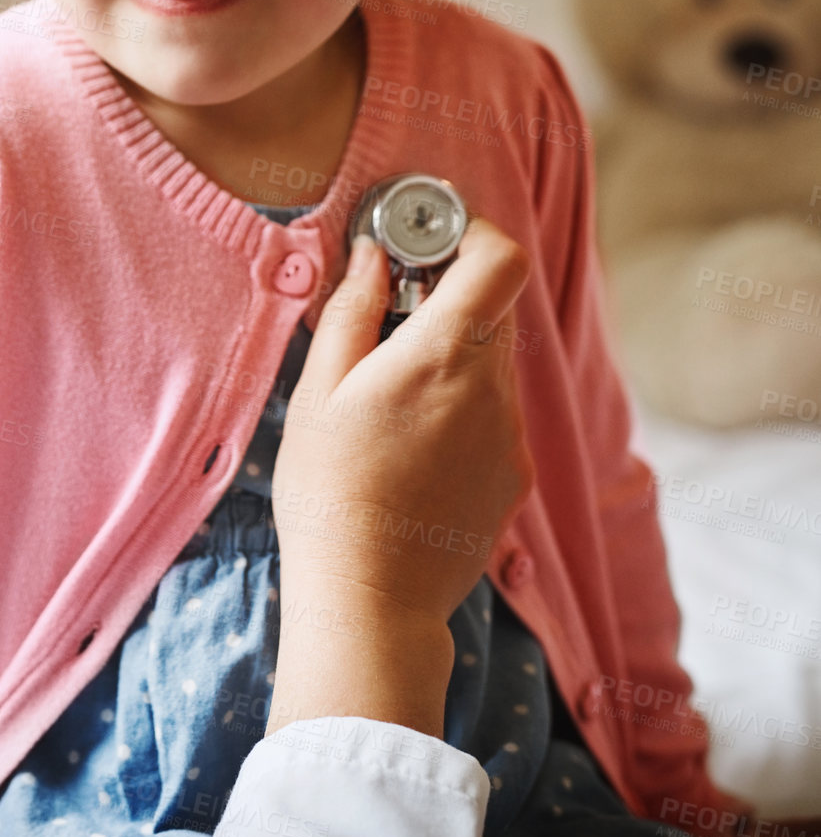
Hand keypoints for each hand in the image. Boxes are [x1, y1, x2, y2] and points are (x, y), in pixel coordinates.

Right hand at [271, 216, 534, 625]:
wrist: (371, 601)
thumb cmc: (329, 492)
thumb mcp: (319, 391)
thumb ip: (352, 309)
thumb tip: (371, 254)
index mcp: (443, 358)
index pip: (502, 261)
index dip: (475, 235)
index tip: (431, 242)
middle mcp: (492, 391)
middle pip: (495, 307)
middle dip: (450, 295)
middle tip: (392, 315)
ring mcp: (511, 436)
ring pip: (495, 361)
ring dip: (455, 352)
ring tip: (394, 391)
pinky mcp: (515, 475)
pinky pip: (497, 412)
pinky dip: (464, 403)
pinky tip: (414, 443)